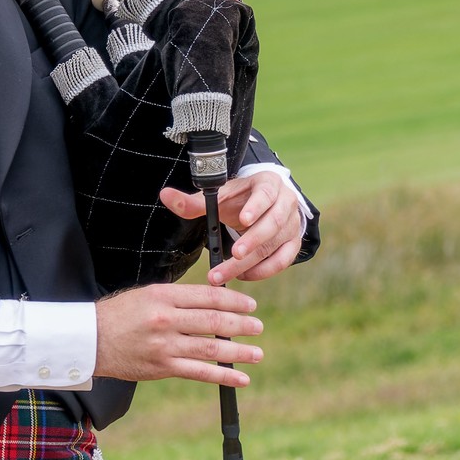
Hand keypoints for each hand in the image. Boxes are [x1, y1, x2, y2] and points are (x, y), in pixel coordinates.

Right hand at [94, 284, 262, 388]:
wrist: (89, 341)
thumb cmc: (120, 315)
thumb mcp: (147, 295)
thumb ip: (179, 298)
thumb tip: (214, 302)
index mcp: (164, 296)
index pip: (208, 296)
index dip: (235, 300)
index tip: (251, 305)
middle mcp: (166, 319)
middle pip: (214, 320)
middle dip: (242, 324)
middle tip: (258, 326)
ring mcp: (165, 345)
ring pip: (211, 347)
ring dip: (239, 351)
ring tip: (257, 353)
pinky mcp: (163, 367)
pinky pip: (199, 371)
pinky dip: (223, 375)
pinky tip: (241, 378)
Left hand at [160, 169, 306, 286]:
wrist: (266, 204)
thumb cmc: (240, 199)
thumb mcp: (220, 196)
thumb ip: (194, 201)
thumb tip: (165, 195)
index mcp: (269, 184)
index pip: (266, 194)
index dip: (256, 207)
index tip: (242, 220)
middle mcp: (286, 203)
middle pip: (273, 224)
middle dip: (252, 241)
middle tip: (233, 255)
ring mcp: (293, 225)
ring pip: (276, 246)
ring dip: (252, 262)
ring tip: (226, 273)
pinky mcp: (293, 244)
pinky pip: (282, 261)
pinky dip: (263, 271)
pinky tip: (243, 276)